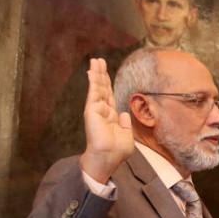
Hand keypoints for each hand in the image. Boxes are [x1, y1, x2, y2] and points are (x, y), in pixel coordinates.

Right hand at [78, 58, 133, 183]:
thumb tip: (123, 113)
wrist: (108, 157)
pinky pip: (94, 92)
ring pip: (98, 87)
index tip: (105, 73)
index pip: (109, 96)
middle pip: (103, 88)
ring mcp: (96, 109)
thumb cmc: (117, 151)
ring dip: (96, 73)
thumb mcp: (127, 136)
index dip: (108, 84)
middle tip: (99, 60)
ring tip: (95, 60)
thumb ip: (125, 124)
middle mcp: (103, 111)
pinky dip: (93, 81)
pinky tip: (91, 71)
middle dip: (101, 74)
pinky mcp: (91, 110)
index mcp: (111, 116)